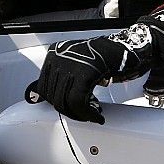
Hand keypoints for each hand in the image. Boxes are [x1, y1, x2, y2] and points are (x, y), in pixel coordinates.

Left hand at [29, 25, 153, 123]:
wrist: (129, 49)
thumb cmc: (105, 60)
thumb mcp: (76, 66)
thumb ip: (57, 80)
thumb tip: (34, 98)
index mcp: (54, 53)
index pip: (43, 88)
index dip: (58, 104)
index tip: (72, 109)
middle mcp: (59, 55)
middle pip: (54, 97)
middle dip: (71, 111)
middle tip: (87, 113)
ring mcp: (71, 62)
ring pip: (65, 101)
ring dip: (81, 114)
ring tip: (93, 113)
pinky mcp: (86, 70)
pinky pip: (79, 101)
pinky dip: (88, 113)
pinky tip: (97, 114)